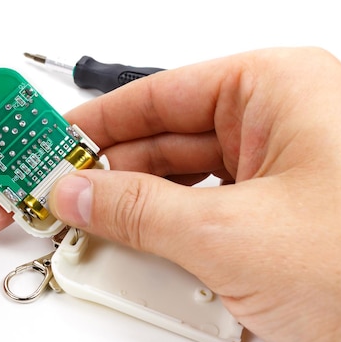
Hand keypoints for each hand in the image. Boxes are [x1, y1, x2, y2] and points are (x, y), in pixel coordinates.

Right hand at [49, 47, 340, 341]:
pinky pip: (206, 214)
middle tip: (64, 196)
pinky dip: (171, 236)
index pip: (162, 92)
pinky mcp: (280, 216)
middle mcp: (281, 122)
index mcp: (277, 88)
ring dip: (139, 212)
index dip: (102, 120)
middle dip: (114, 174)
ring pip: (184, 182)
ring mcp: (282, 172)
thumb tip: (78, 193)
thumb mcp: (227, 234)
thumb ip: (136, 210)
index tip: (58, 141)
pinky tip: (142, 252)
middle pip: (168, 140)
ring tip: (93, 229)